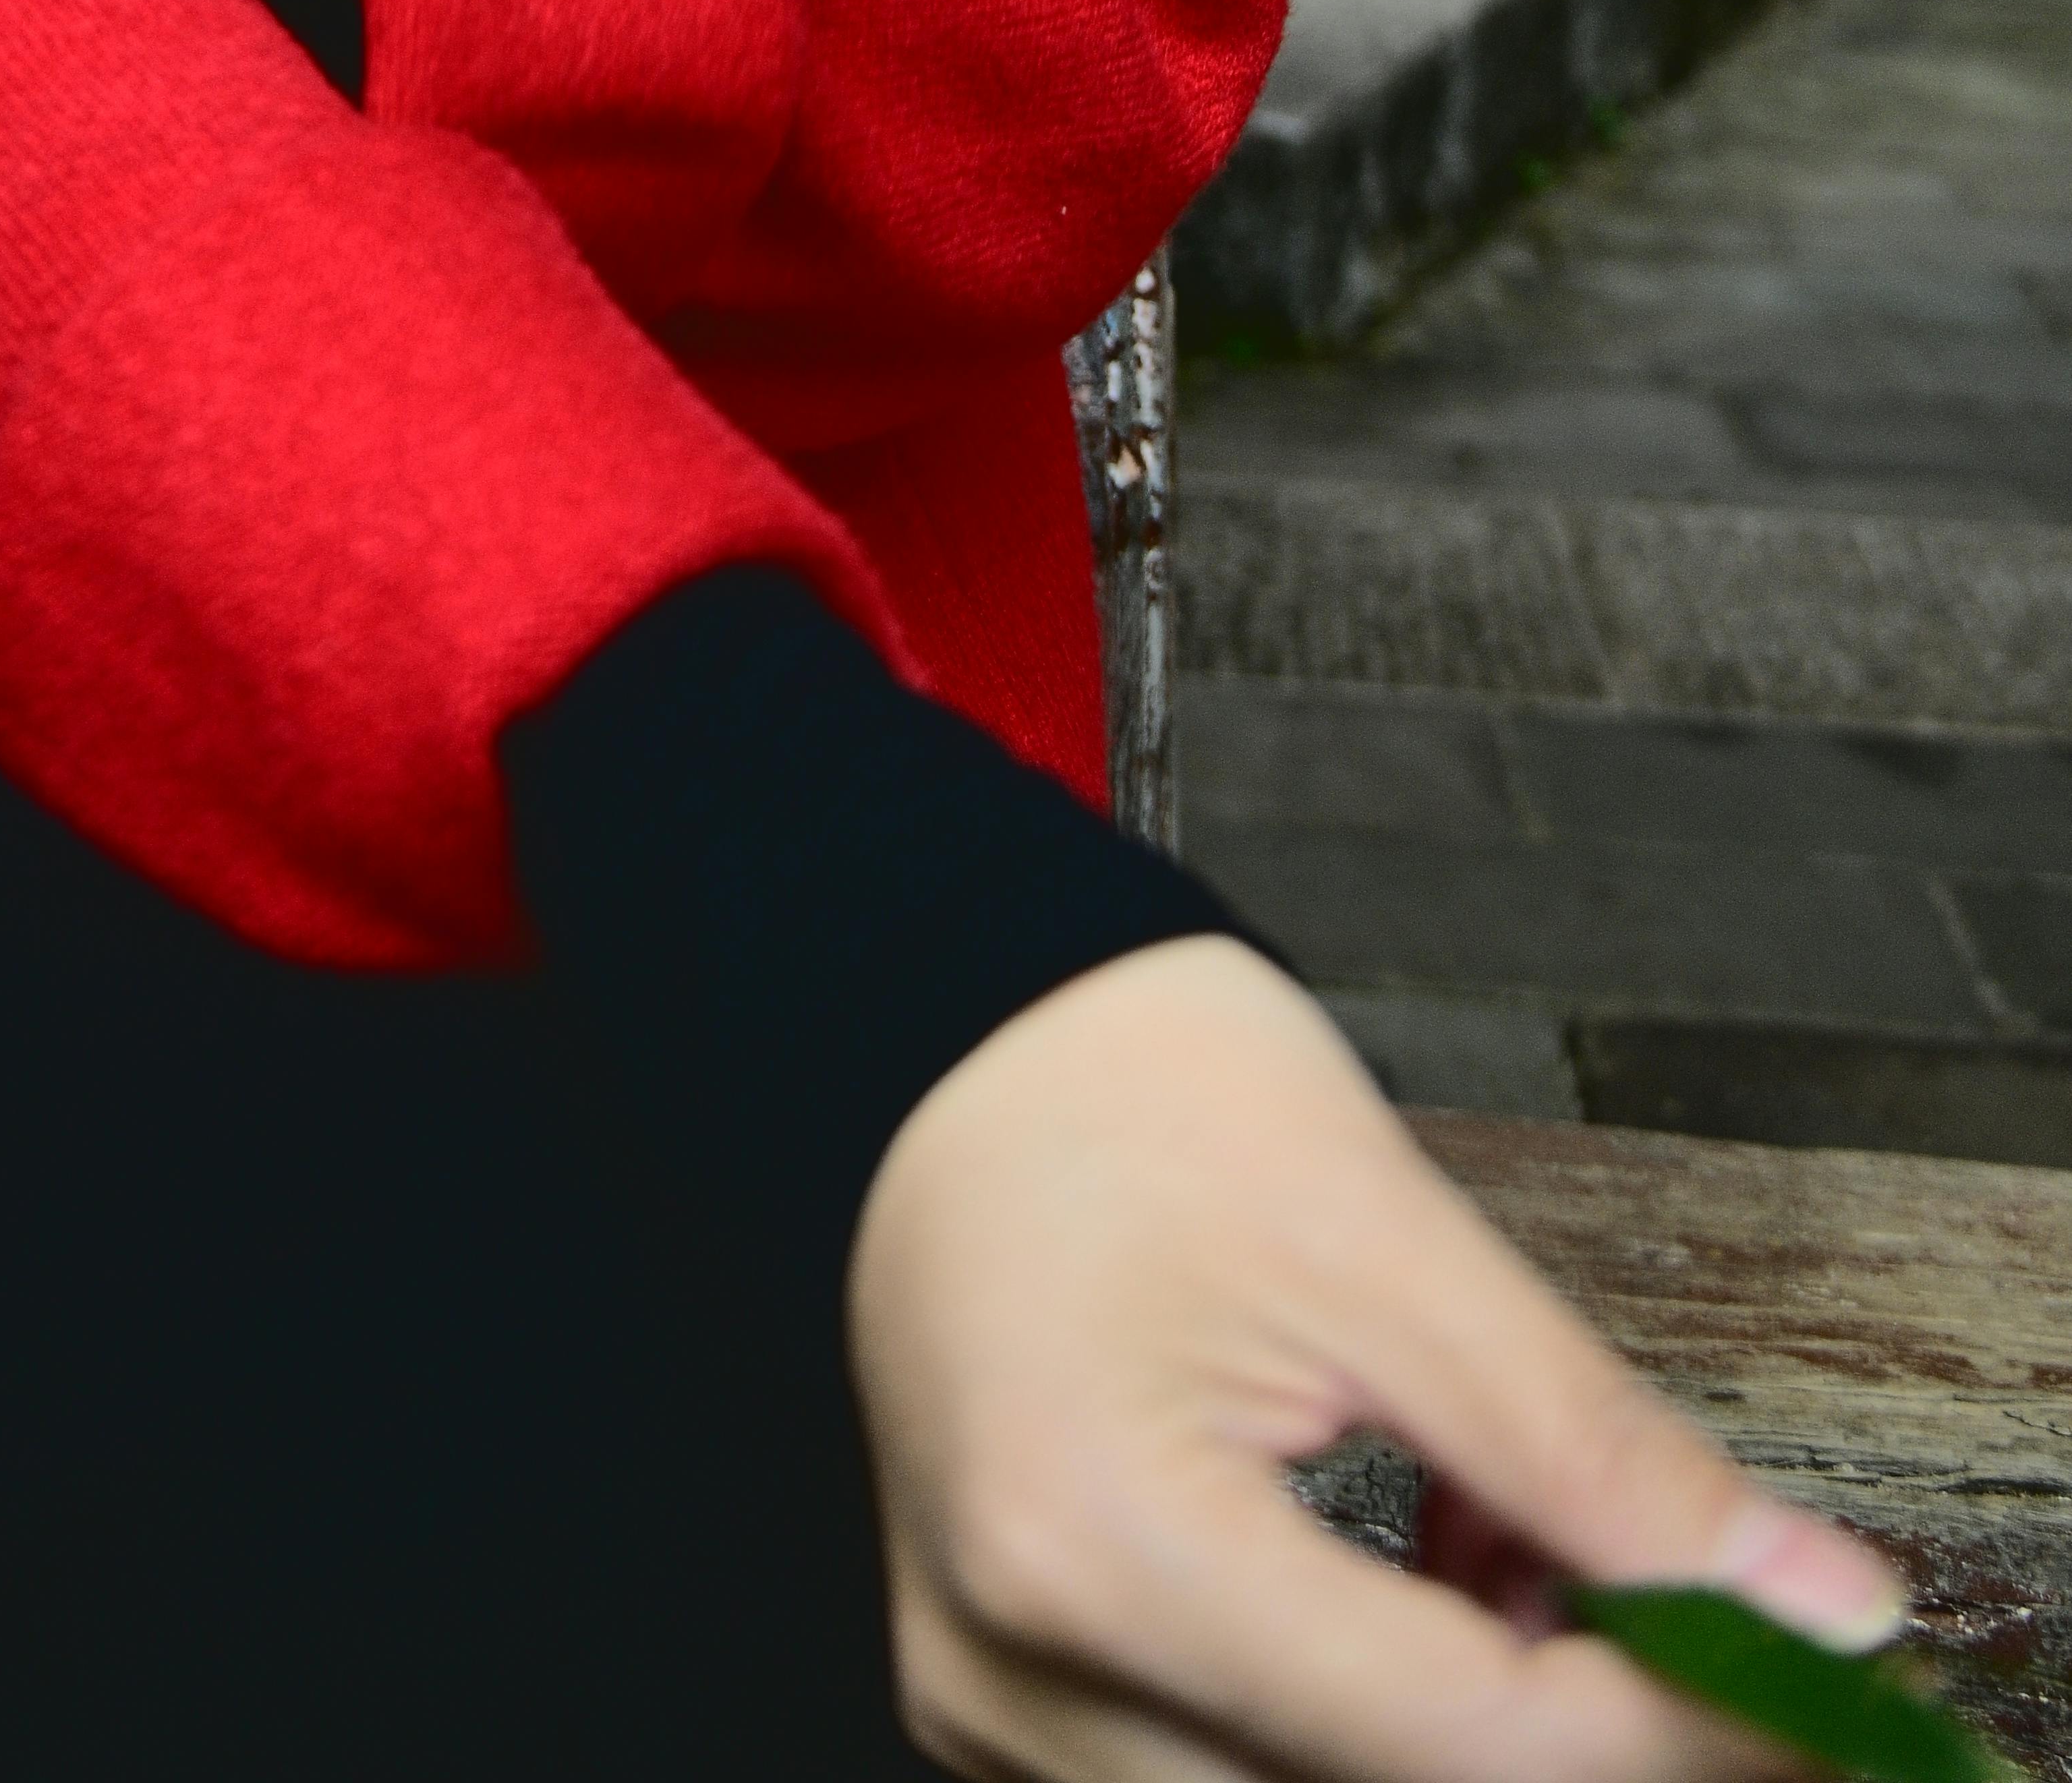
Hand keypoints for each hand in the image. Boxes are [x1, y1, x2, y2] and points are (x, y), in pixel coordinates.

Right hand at [850, 933, 1900, 1782]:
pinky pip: (1225, 1773)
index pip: (1463, 1743)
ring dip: (1459, 1726)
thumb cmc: (1116, 1083)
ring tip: (1497, 1533)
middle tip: (1655, 1590)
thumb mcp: (1390, 1236)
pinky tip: (1410, 1565)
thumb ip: (1599, 1453)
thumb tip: (1805, 1610)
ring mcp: (991, 1698)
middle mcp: (1018, 1667)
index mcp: (1097, 1540)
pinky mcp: (1003, 1693)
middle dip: (1564, 1723)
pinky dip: (1359, 1710)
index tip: (1803, 1686)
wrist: (930, 1028)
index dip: (1674, 1728)